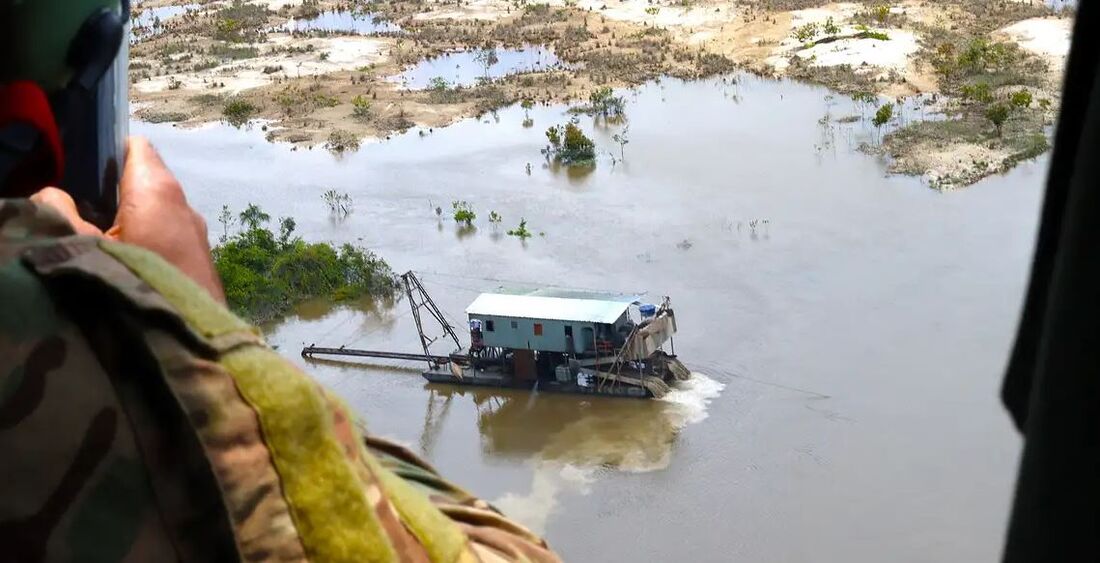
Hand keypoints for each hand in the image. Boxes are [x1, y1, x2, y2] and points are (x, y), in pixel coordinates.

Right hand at [30, 137, 225, 302]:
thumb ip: (58, 212)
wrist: (190, 342)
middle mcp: (185, 206)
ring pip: (157, 215)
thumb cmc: (133, 284)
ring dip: (129, 223)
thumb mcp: (79, 247)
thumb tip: (53, 194)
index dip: (106, 152)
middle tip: (79, 210)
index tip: (80, 169)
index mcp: (158, 190)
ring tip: (98, 242)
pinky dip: (146, 244)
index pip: (135, 148)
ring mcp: (197, 236)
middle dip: (113, 192)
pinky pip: (168, 240)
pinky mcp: (201, 264)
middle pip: (145, 182)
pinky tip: (125, 266)